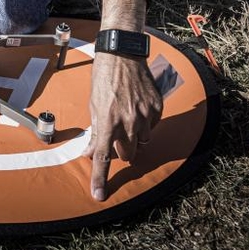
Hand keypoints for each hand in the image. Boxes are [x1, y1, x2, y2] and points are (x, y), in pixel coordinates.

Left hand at [82, 53, 162, 201]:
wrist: (122, 54)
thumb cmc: (104, 77)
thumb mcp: (93, 104)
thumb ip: (95, 130)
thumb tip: (91, 150)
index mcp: (107, 121)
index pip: (103, 157)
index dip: (100, 178)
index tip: (99, 195)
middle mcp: (128, 121)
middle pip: (127, 154)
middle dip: (120, 150)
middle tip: (115, 136)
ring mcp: (145, 115)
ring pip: (142, 142)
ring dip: (134, 136)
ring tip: (127, 116)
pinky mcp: (157, 108)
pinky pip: (152, 126)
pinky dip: (145, 123)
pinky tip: (137, 107)